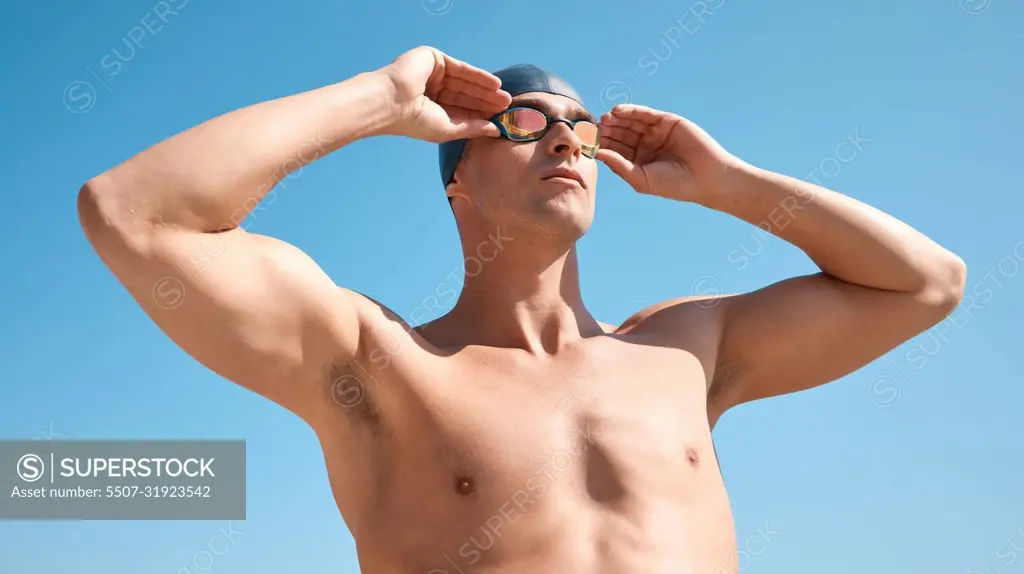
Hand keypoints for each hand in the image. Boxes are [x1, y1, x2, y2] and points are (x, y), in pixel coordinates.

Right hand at [378, 46, 511, 142]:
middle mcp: (431, 90)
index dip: (480, 114)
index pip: (461, 110)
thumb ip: (472, 128)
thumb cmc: (415, 121)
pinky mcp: (434, 58)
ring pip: (465, 82)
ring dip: (486, 89)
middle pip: (466, 95)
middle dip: (486, 101)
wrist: (392, 101)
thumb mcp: (449, 128)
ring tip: (505, 97)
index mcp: (430, 108)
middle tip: (507, 106)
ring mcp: (432, 73)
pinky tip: (494, 84)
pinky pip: (461, 68)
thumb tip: (496, 131)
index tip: (500, 119)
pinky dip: (478, 76)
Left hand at [596, 104, 742, 201]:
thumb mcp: (641, 178)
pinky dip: (631, 110)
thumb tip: (597, 154)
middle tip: (593, 127)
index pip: (614, 149)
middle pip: (619, 133)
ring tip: (605, 118)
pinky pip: (644, 113)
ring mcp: (654, 132)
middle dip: (606, 130)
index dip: (601, 145)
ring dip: (616, 119)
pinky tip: (618, 111)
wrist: (706, 176)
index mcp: (636, 161)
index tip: (586, 142)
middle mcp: (643, 145)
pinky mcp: (665, 121)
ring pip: (629, 122)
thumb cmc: (674, 184)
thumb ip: (619, 165)